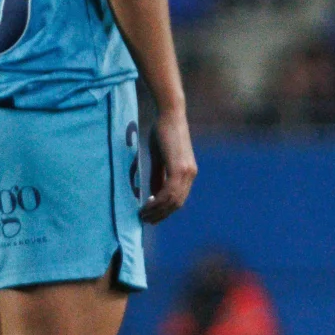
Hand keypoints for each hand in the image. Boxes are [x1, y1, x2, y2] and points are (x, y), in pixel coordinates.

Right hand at [141, 108, 197, 223]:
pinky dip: (157, 201)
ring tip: (143, 215)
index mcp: (188, 172)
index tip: (152, 217)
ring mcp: (186, 172)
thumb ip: (158, 177)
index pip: (179, 199)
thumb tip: (154, 195)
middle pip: (177, 203)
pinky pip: (168, 191)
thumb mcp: (160, 158)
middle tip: (146, 221)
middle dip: (161, 214)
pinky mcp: (179, 168)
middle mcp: (190, 174)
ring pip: (172, 200)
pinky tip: (146, 204)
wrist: (170, 114)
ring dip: (157, 210)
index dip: (165, 211)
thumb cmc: (162, 132)